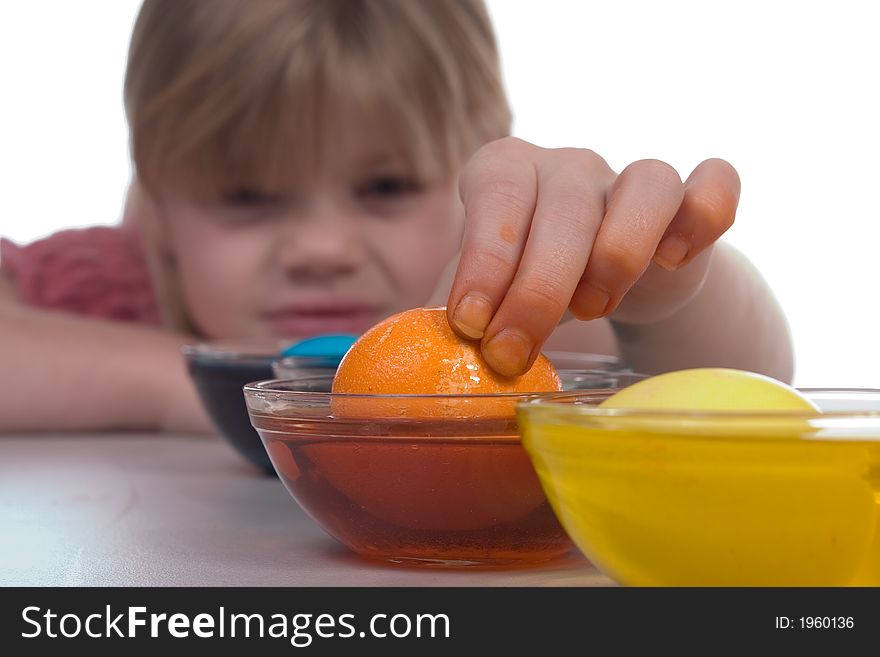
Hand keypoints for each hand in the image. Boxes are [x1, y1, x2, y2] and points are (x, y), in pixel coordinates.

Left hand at [446, 137, 739, 375]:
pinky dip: (706, 213)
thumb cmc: (525, 287)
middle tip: (513, 354)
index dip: (485, 260)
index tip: (471, 324)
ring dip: (618, 255)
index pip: (496, 197)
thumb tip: (409, 358)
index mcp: (506, 173)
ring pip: (645, 186)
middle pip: (566, 207)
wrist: (602, 285)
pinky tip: (675, 259)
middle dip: (537, 290)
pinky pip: (714, 184)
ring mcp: (630, 178)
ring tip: (595, 307)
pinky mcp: (688, 202)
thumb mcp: (480, 297)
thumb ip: (450, 316)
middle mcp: (568, 166)